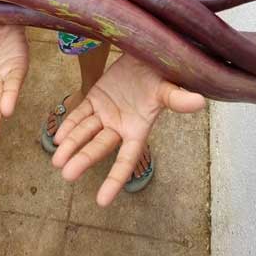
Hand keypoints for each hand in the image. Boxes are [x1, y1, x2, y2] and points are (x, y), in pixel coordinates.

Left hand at [52, 54, 205, 206]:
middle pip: (99, 147)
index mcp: (138, 129)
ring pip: (85, 132)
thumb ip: (177, 98)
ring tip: (56, 160)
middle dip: (84, 160)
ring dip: (71, 145)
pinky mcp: (95, 98)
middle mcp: (119, 125)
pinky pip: (80, 113)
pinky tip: (58, 137)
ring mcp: (105, 112)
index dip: (115, 179)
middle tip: (67, 175)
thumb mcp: (167, 87)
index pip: (126, 159)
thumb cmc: (160, 73)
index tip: (101, 201)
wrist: (146, 54)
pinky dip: (69, 124)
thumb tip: (199, 103)